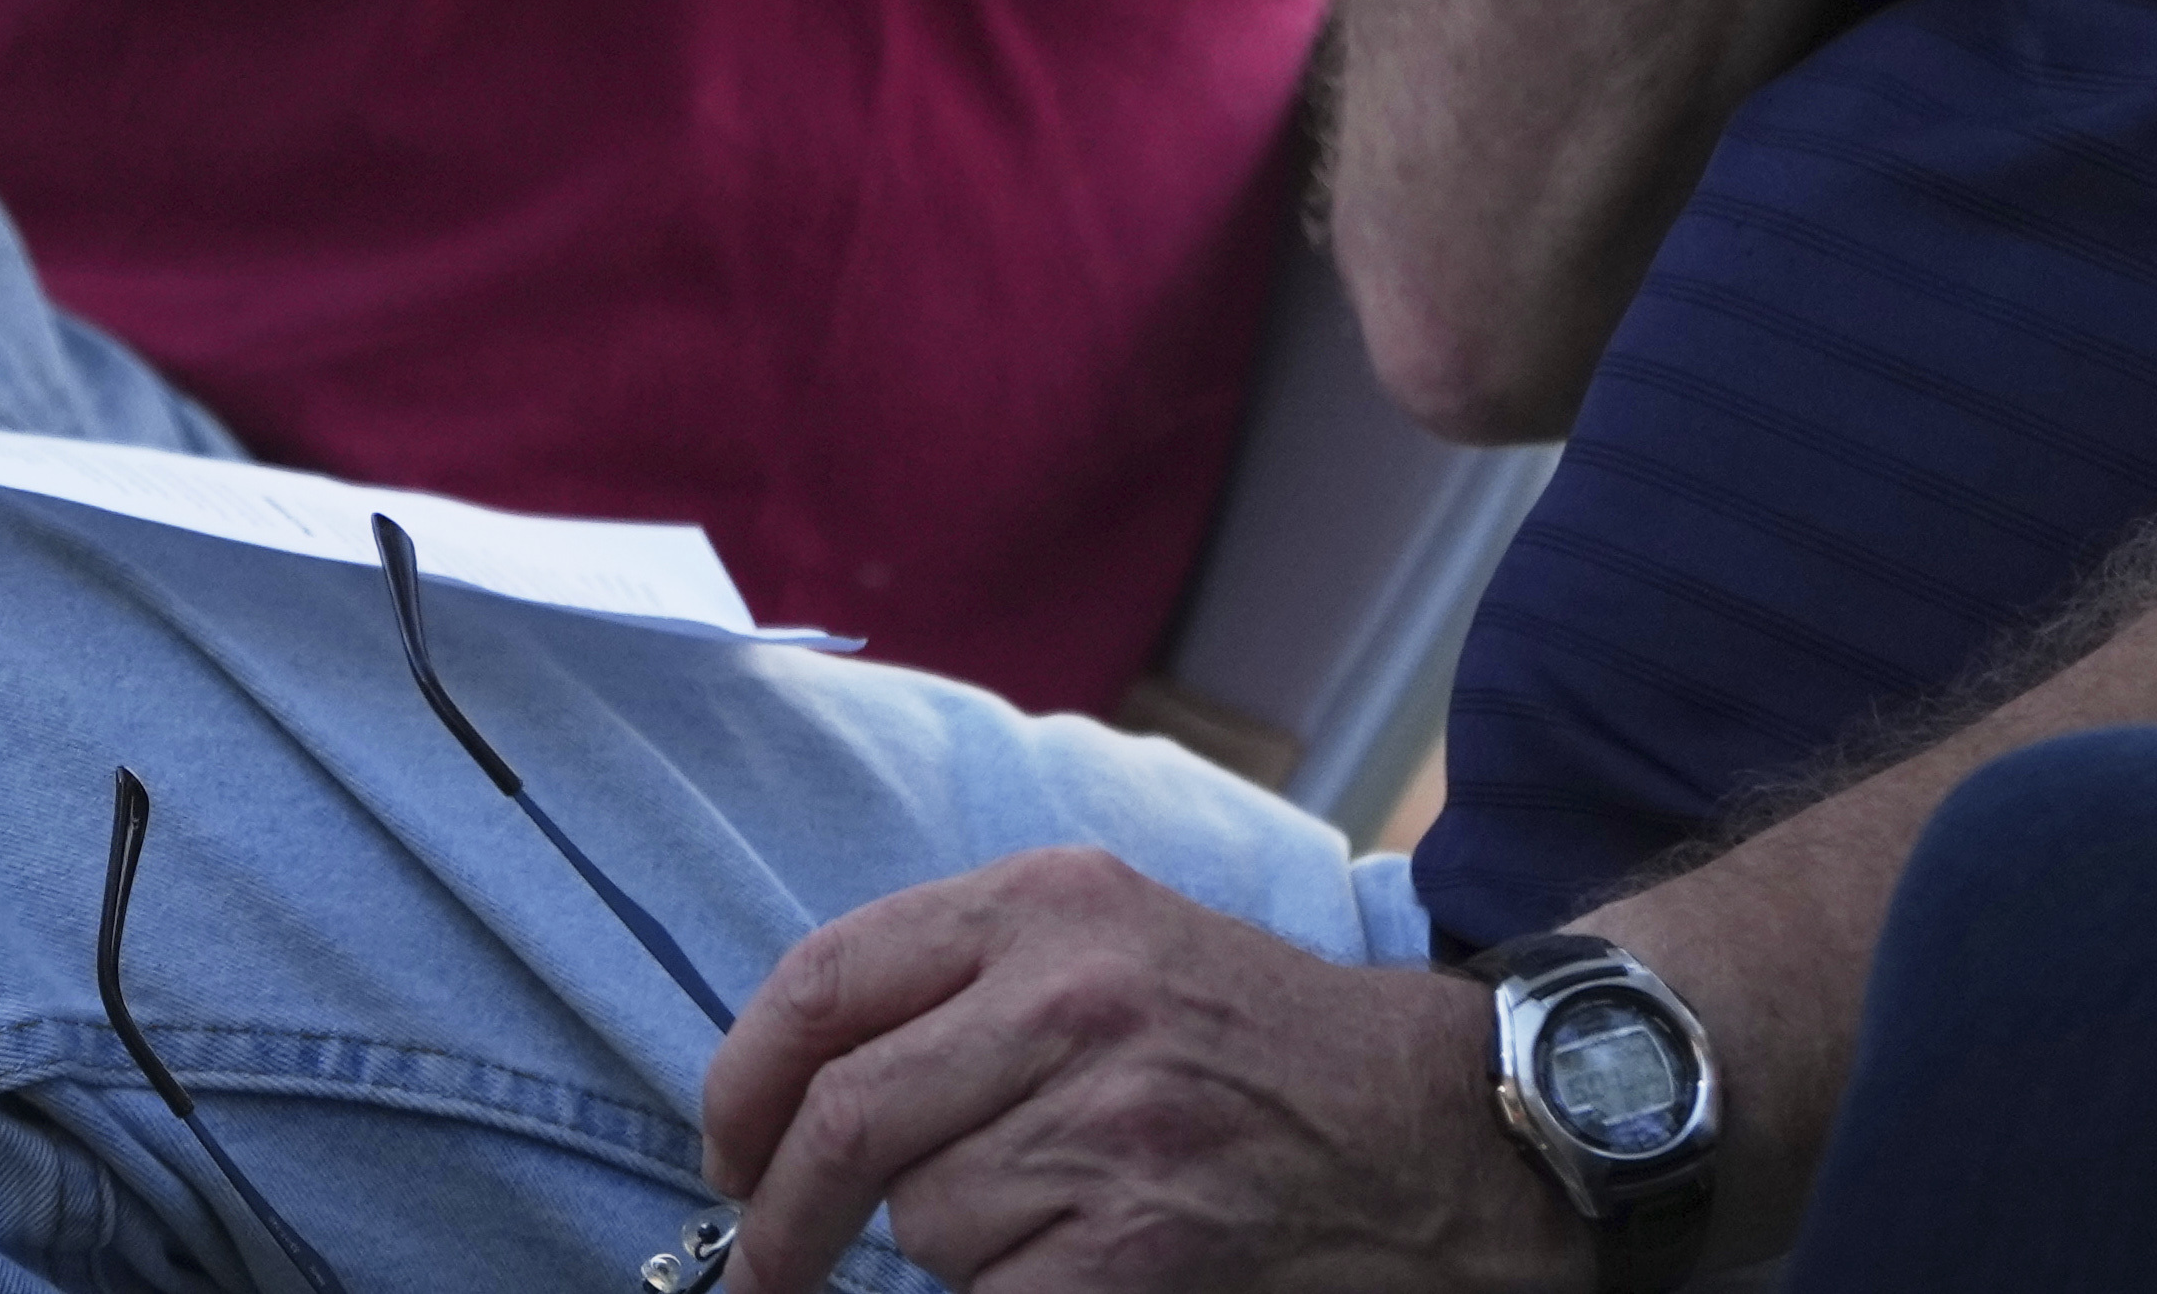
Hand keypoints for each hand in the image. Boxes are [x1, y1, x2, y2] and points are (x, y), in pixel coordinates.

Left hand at [698, 852, 1584, 1291]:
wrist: (1430, 1127)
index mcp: (1045, 900)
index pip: (823, 984)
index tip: (727, 1152)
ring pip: (924, 1222)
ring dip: (948, 1251)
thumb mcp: (1108, 936)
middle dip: (780, 1218)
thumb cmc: (1246, 1040)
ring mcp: (1109, 1123)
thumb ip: (959, 975)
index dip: (742, 1084)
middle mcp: (1072, 995)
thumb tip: (784, 1080)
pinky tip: (1064, 1273)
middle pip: (844, 1122)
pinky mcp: (1140, 1243)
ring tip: (1043, 1222)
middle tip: (767, 1264)